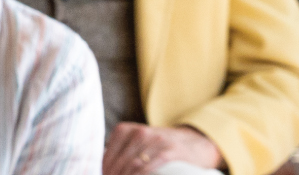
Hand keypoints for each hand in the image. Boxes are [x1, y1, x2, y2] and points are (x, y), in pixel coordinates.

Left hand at [102, 123, 221, 174]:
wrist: (194, 144)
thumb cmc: (159, 148)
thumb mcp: (139, 142)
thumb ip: (121, 151)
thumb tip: (103, 168)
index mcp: (128, 129)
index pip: (108, 153)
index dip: (104, 169)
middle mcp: (142, 132)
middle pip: (119, 161)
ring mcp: (157, 141)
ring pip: (132, 164)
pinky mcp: (170, 152)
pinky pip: (148, 167)